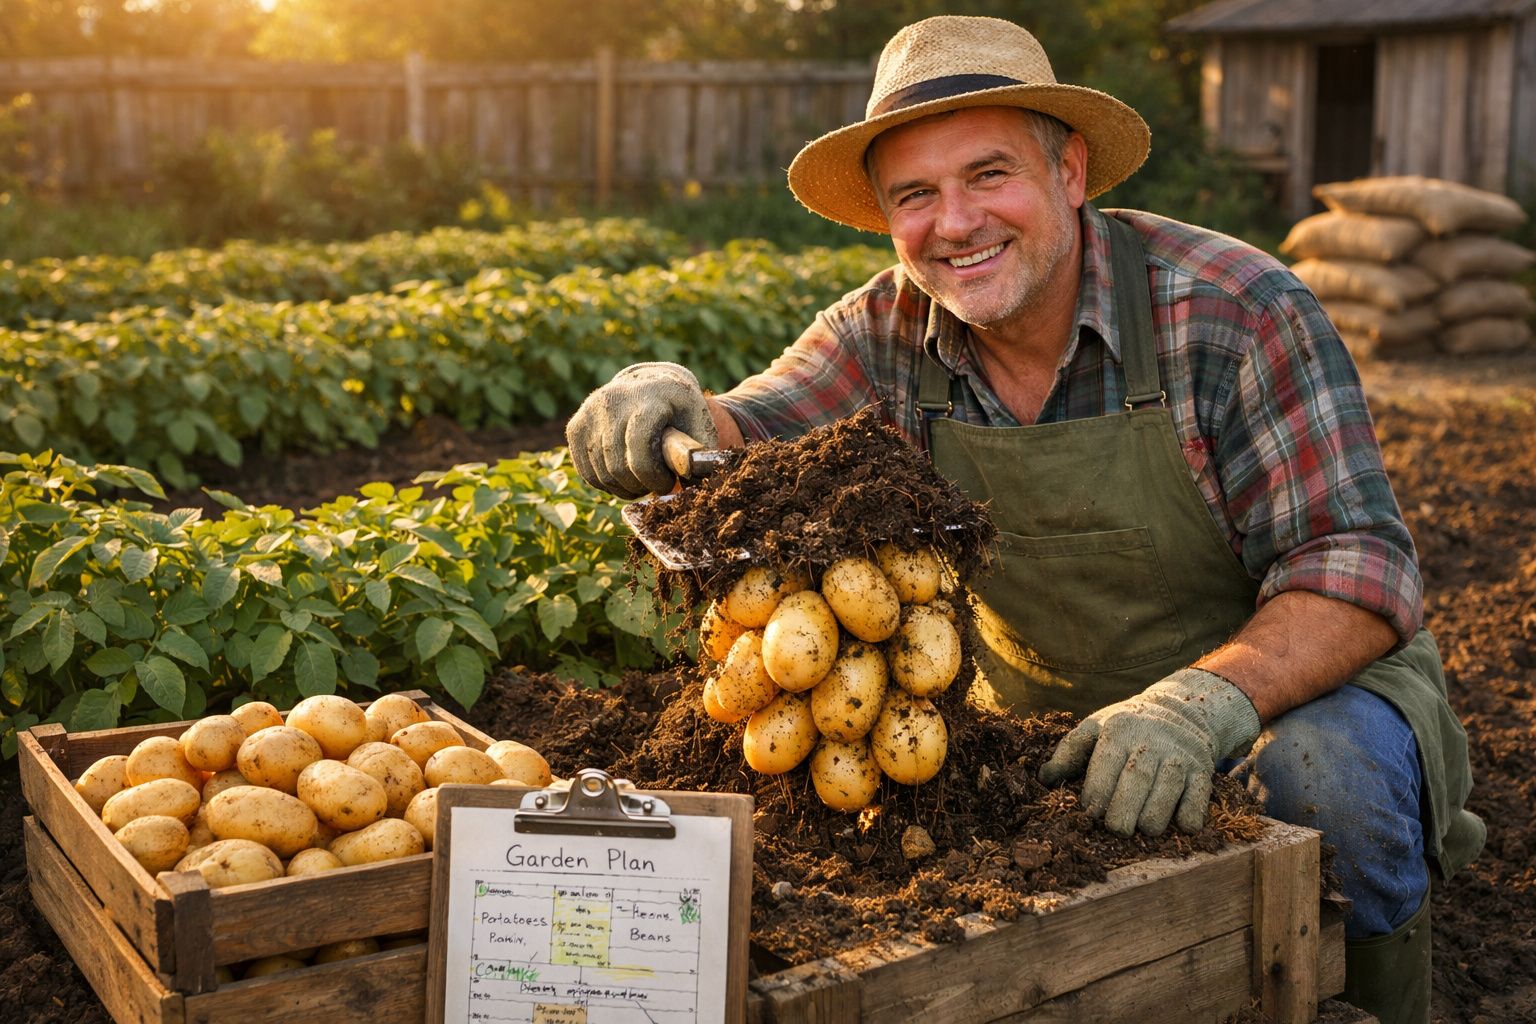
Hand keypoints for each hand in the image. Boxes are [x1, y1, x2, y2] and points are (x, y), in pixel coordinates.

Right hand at [565, 362, 717, 497]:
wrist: (652, 383)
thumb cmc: (681, 411)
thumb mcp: (699, 423)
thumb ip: (698, 452)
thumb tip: (691, 478)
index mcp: (648, 396)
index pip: (639, 446)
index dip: (654, 476)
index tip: (667, 482)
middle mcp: (613, 400)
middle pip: (618, 465)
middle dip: (641, 485)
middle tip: (655, 483)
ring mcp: (590, 412)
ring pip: (602, 474)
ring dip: (624, 487)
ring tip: (642, 479)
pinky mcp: (575, 426)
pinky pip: (587, 472)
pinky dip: (606, 483)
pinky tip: (624, 474)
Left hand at [1038, 668, 1260, 835]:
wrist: (1180, 710)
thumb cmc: (1126, 727)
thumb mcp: (1095, 727)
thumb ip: (1069, 751)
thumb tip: (1044, 779)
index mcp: (1118, 730)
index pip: (1105, 767)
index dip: (1096, 796)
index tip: (1091, 814)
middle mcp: (1150, 741)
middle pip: (1136, 781)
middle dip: (1123, 813)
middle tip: (1116, 830)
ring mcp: (1178, 756)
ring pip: (1167, 792)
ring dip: (1153, 819)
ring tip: (1142, 828)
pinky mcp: (1202, 770)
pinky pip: (1198, 799)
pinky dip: (1189, 817)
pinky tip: (1178, 825)